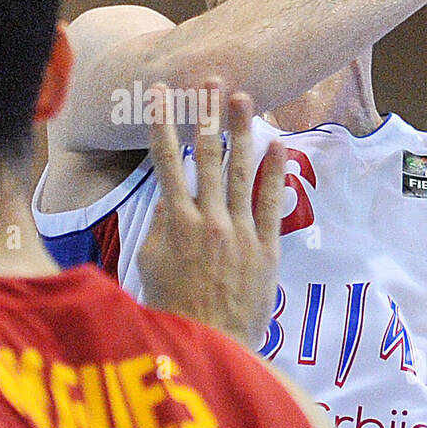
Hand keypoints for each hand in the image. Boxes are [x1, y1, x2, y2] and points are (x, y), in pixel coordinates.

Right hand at [137, 79, 285, 344]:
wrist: (208, 346)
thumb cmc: (170, 311)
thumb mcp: (148, 266)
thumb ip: (158, 227)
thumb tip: (167, 199)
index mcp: (174, 222)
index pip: (165, 162)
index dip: (162, 123)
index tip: (160, 93)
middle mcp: (208, 219)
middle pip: (206, 156)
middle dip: (208, 115)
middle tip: (212, 81)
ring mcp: (240, 231)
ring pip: (239, 170)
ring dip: (241, 131)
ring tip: (243, 99)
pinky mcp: (266, 249)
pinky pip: (271, 203)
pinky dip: (274, 173)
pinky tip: (278, 145)